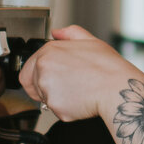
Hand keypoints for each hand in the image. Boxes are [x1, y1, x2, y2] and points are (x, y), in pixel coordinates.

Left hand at [16, 26, 142, 122]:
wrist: (117, 88)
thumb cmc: (108, 67)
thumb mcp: (90, 40)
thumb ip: (70, 33)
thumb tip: (57, 32)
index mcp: (48, 51)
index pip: (27, 70)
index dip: (37, 77)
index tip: (51, 80)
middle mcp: (43, 68)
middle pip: (32, 86)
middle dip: (46, 89)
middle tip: (68, 87)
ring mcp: (47, 88)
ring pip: (44, 99)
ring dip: (57, 98)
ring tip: (78, 91)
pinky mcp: (55, 106)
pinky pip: (56, 111)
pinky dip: (67, 110)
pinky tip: (80, 100)